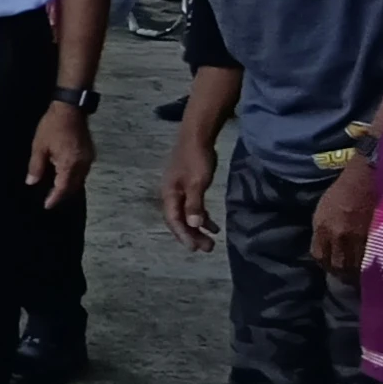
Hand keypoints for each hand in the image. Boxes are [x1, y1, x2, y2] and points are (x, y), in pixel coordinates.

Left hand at [24, 104, 94, 209]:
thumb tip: (31, 182)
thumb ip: (36, 166)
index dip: (55, 198)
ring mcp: (88, 158)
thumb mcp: (39, 146)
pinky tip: (65, 176)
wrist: (70, 108)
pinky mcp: (90, 152)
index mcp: (70, 164)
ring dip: (69, 186)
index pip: (63, 187)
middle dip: (62, 194)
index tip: (47, 205)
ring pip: (80, 179)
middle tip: (50, 199)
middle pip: (73, 186)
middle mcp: (82, 164)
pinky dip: (74, 176)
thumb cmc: (52, 126)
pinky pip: (83, 171)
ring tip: (56, 190)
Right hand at [161, 135, 220, 252]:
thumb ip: (194, 204)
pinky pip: (192, 207)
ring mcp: (179, 190)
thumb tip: (194, 225)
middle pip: (179, 220)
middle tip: (208, 248)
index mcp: (169, 194)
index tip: (195, 248)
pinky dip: (201, 216)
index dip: (184, 235)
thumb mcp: (197, 182)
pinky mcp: (188, 185)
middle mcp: (171, 194)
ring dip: (198, 228)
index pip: (174, 220)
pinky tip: (213, 224)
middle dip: (192, 235)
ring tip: (211, 241)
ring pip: (186, 215)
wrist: (197, 135)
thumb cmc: (197, 158)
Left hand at [310, 156, 377, 276]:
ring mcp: (360, 236)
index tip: (331, 266)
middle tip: (348, 275)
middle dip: (341, 272)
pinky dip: (374, 264)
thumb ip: (323, 230)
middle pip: (338, 265)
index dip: (326, 264)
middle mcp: (339, 234)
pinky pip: (374, 258)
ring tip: (362, 274)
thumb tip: (327, 249)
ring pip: (356, 266)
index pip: (319, 256)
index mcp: (322, 226)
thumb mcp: (325, 207)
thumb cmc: (346, 188)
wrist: (370, 174)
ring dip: (358, 272)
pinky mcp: (379, 236)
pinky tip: (376, 265)